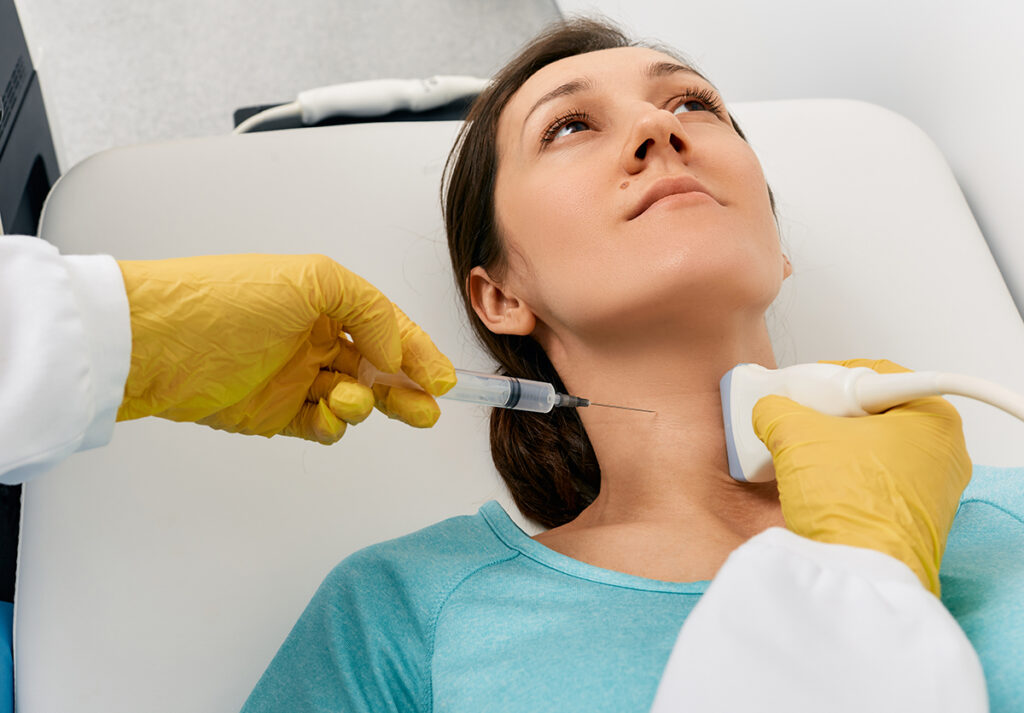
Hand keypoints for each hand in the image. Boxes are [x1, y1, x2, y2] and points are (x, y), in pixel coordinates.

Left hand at [116, 254, 455, 443]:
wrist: (156, 344)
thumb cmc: (225, 300)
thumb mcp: (312, 280)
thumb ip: (369, 310)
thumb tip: (395, 349)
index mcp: (322, 301)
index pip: (386, 327)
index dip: (419, 351)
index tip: (444, 379)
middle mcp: (310, 337)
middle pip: (376, 367)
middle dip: (406, 387)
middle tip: (428, 407)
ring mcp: (292, 378)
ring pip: (354, 398)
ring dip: (365, 403)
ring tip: (349, 399)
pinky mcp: (272, 415)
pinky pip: (321, 427)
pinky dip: (334, 426)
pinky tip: (329, 416)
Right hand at [752, 358, 971, 595]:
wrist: (857, 575)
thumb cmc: (853, 505)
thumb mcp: (797, 436)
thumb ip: (777, 409)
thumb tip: (769, 409)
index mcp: (933, 418)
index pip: (873, 375)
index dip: (827, 378)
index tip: (800, 389)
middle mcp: (942, 453)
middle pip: (871, 414)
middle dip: (827, 416)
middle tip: (795, 421)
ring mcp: (930, 492)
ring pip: (869, 451)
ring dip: (831, 449)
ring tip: (798, 455)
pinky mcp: (911, 522)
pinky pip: (871, 484)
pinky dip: (842, 479)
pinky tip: (813, 485)